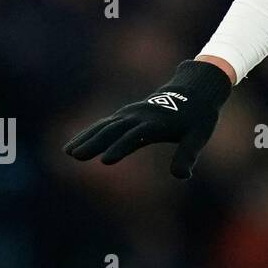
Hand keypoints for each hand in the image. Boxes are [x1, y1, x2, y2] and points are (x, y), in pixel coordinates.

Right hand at [63, 60, 232, 178]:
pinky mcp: (126, 115)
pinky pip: (104, 124)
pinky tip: (73, 145)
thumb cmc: (198, 118)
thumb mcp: (199, 136)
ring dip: (87, 138)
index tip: (106, 160)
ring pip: (105, 126)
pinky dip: (89, 133)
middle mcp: (141, 116)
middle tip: (77, 156)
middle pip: (114, 129)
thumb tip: (182, 176)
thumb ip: (188, 155)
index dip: (121, 147)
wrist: (195, 91)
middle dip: (96, 142)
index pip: (136, 136)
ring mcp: (131, 113)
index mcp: (158, 122)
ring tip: (69, 153)